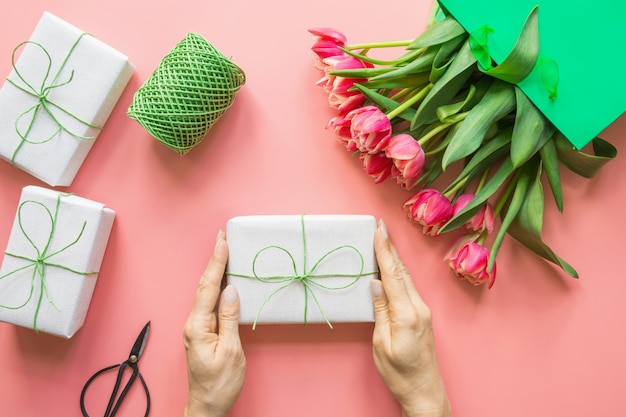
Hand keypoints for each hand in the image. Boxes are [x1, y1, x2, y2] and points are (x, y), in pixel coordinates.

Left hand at [183, 231, 245, 416]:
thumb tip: (231, 290)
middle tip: (222, 236)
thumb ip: (229, 318)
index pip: (208, 286)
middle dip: (214, 259)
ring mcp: (197, 327)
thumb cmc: (220, 384)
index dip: (217, 262)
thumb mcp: (231, 351)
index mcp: (199, 326)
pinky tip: (223, 278)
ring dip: (215, 270)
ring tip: (223, 250)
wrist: (208, 406)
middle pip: (204, 284)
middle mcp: (194, 323)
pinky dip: (217, 285)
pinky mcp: (203, 331)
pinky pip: (210, 302)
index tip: (223, 241)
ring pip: (206, 292)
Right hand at [371, 219, 450, 416]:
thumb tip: (374, 282)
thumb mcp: (382, 343)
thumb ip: (380, 309)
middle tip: (380, 226)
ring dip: (394, 258)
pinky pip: (408, 287)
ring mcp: (423, 311)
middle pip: (401, 270)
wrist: (424, 391)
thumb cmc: (400, 374)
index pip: (392, 274)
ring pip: (406, 277)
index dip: (384, 250)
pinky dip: (398, 272)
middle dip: (389, 247)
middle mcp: (419, 308)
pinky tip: (391, 267)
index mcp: (408, 314)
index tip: (378, 229)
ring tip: (383, 240)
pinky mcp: (422, 316)